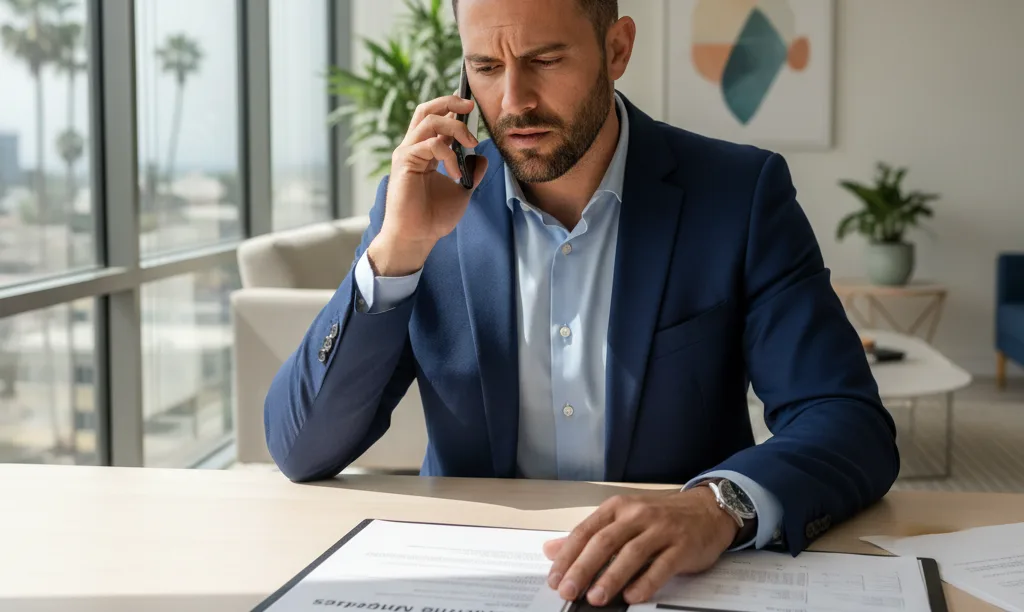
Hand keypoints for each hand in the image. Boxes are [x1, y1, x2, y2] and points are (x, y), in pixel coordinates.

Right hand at [369, 95, 489, 276]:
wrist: (418, 237)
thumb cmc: (434, 217)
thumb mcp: (462, 191)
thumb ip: (471, 172)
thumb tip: (483, 158)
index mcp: (425, 151)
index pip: (436, 119)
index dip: (453, 109)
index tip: (473, 109)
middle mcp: (414, 148)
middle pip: (426, 110)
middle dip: (449, 101)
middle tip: (470, 105)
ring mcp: (407, 153)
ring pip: (429, 121)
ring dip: (455, 127)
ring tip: (471, 143)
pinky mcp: (404, 162)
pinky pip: (430, 145)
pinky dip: (449, 155)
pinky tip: (457, 174)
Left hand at [543, 488, 738, 605]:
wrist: (708, 509)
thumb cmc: (661, 516)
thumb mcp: (622, 519)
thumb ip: (589, 535)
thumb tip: (551, 549)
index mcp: (618, 508)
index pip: (586, 531)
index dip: (567, 556)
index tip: (555, 578)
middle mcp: (638, 515)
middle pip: (604, 542)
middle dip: (582, 568)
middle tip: (568, 591)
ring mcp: (661, 530)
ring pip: (631, 554)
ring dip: (611, 577)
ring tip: (595, 597)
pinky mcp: (682, 546)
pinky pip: (661, 566)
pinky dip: (645, 582)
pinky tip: (632, 596)